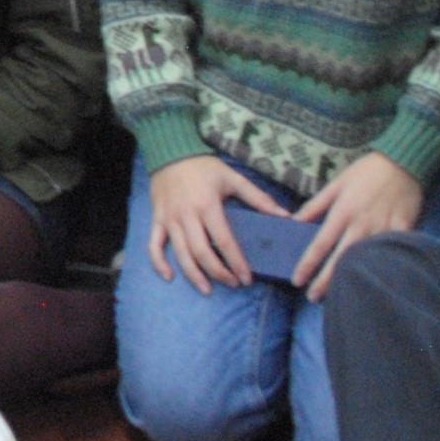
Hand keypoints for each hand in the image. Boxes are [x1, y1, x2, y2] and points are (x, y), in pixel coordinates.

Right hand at [142, 151, 288, 296]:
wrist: (170, 151)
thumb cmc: (204, 167)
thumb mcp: (233, 178)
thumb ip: (259, 198)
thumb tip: (285, 215)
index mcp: (207, 206)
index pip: (224, 241)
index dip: (236, 262)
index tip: (246, 278)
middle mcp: (187, 216)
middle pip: (202, 252)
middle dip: (218, 272)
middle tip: (233, 284)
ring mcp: (169, 219)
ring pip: (180, 253)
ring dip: (194, 275)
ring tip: (207, 289)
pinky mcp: (157, 220)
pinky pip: (154, 245)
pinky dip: (158, 263)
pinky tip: (169, 276)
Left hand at [285, 149, 427, 295]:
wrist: (403, 161)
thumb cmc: (366, 172)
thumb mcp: (336, 184)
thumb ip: (315, 205)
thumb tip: (294, 221)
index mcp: (342, 212)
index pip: (320, 243)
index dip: (307, 264)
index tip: (297, 281)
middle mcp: (361, 223)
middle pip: (341, 258)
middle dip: (326, 281)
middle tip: (313, 298)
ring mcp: (383, 227)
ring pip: (366, 259)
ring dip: (353, 276)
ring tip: (341, 294)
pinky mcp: (404, 229)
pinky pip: (394, 251)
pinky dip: (387, 265)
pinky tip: (379, 281)